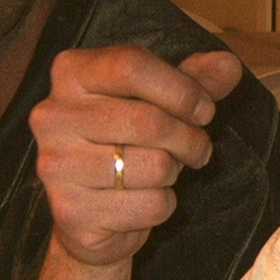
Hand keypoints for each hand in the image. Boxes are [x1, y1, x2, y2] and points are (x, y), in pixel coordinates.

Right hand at [32, 46, 242, 266]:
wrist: (90, 214)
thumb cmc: (128, 144)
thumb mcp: (161, 101)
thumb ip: (194, 80)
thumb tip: (227, 65)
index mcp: (70, 73)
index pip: (132, 65)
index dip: (182, 90)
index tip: (204, 110)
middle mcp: (52, 115)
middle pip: (148, 120)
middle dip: (190, 138)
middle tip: (196, 149)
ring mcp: (56, 165)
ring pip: (155, 166)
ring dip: (175, 173)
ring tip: (162, 172)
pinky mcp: (70, 211)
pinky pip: (149, 205)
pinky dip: (162, 206)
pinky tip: (141, 200)